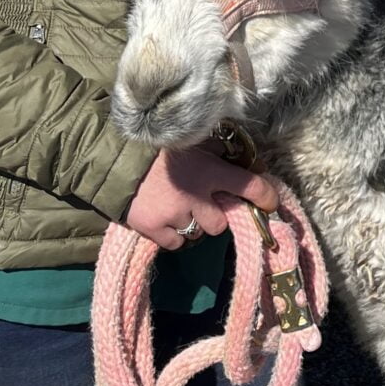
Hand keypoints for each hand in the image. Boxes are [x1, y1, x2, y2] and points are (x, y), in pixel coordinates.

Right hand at [125, 146, 278, 249]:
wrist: (115, 156)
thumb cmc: (159, 146)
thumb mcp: (194, 141)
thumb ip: (221, 152)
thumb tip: (252, 164)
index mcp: (209, 170)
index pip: (250, 186)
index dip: (265, 197)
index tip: (270, 204)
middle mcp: (196, 196)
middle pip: (221, 223)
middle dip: (215, 215)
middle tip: (202, 204)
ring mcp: (175, 215)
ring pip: (198, 234)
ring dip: (194, 224)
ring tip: (179, 208)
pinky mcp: (154, 229)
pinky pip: (176, 243)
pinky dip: (174, 235)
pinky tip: (165, 219)